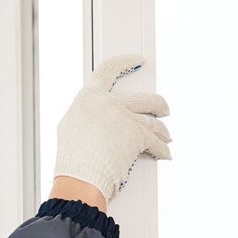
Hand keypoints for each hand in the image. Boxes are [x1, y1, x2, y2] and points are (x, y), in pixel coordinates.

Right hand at [54, 53, 171, 203]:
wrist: (80, 177)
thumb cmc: (73, 159)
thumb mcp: (71, 128)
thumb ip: (88, 115)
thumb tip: (96, 117)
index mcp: (89, 96)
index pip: (107, 70)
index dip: (125, 63)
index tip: (138, 60)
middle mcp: (109, 103)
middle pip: (144, 99)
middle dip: (158, 105)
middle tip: (163, 109)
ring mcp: (125, 118)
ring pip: (153, 121)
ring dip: (162, 131)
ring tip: (166, 136)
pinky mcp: (138, 136)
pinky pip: (156, 143)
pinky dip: (162, 150)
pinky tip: (165, 153)